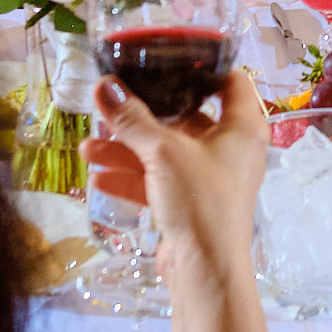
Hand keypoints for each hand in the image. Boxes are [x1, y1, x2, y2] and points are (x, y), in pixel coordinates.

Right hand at [82, 69, 267, 293]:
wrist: (206, 272)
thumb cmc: (200, 201)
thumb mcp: (163, 153)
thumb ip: (132, 120)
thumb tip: (105, 86)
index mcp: (243, 127)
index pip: (231, 82)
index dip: (204, 68)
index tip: (169, 59)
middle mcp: (232, 149)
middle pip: (187, 120)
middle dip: (145, 118)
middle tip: (111, 108)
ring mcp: (211, 179)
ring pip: (167, 154)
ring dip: (129, 151)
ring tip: (88, 148)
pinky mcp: (192, 206)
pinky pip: (160, 182)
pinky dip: (133, 179)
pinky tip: (98, 179)